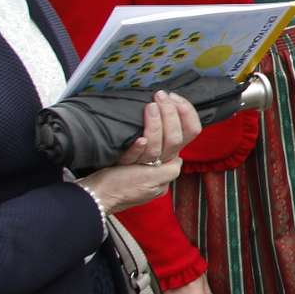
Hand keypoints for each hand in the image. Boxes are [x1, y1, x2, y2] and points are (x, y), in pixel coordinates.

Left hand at [78, 91, 199, 213]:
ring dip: (155, 124)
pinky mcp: (131, 176)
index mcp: (172, 158)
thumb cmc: (122, 173)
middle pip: (177, 138)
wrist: (102, 197)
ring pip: (160, 147)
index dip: (187, 113)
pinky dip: (138, 148)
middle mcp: (165, 166)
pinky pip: (137, 159)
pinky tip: (138, 138)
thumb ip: (159, 139)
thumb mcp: (148, 157)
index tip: (174, 97)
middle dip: (171, 113)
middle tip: (161, 96)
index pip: (192, 132)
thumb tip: (161, 108)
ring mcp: (149, 173)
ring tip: (150, 106)